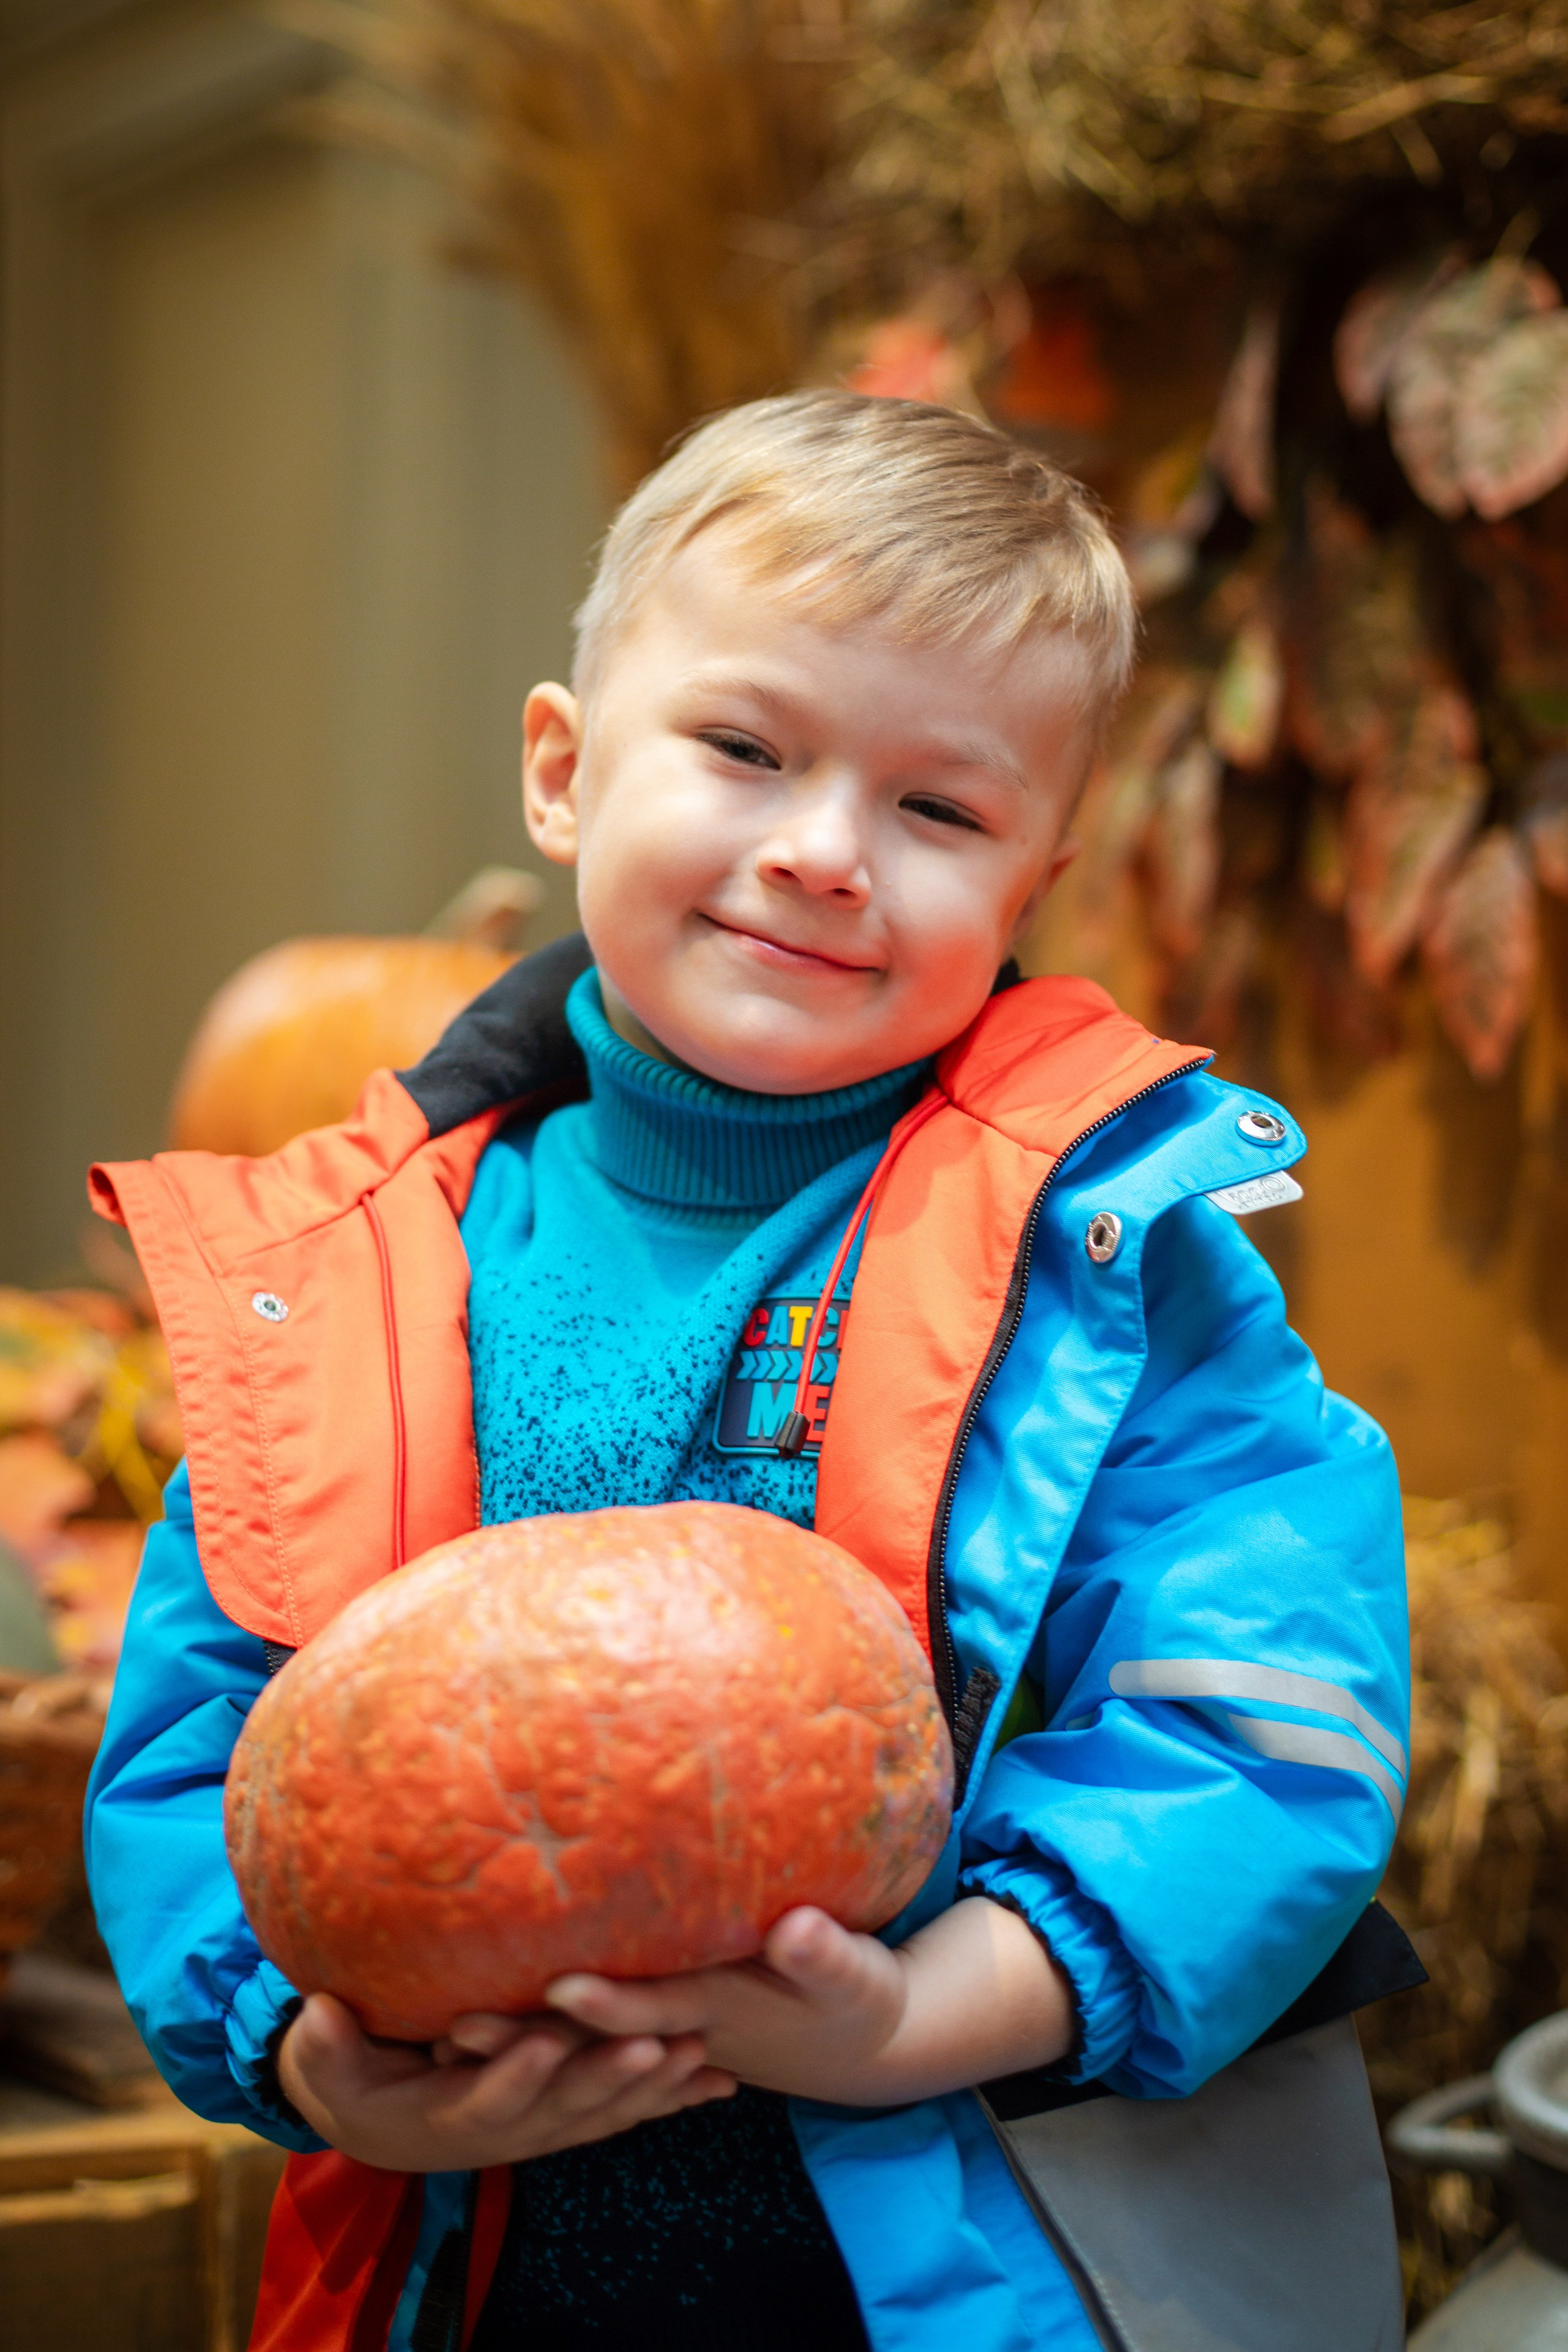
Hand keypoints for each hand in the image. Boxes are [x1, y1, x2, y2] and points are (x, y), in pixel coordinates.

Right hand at [275, 1992, 735, 2170]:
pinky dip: (673, 2098)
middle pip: (563, 2108)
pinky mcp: (570, 2111)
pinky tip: (723, 2082)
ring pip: (605, 2110)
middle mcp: (508, 2127)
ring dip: (653, 2087)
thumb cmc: (354, 2077)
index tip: (541, 2045)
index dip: (514, 2076)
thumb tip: (319, 2012)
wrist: (383, 2120)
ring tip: (700, 2055)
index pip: (486, 2100)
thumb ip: (329, 2044)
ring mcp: (545, 2124)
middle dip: (607, 2077)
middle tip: (651, 2044)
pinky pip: (627, 2108)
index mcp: (449, 2114)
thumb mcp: (329, 2064)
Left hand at [450, 1896, 1074, 2109]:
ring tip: (442, 2029)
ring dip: (517, 2039)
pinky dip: (544, 2037)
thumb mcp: (855, 1979)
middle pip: (589, 2037)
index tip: (552, 1987)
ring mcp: (666, 2036)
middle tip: (449, 2025)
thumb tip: (796, 1927)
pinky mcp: (664, 2029)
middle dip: (522, 2037)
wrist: (862, 2045)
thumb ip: (824, 1955)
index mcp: (717, 2013)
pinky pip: (593, 2037)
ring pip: (577, 2042)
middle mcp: (677, 2030)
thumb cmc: (861, 2000)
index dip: (602, 2004)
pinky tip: (486, 2020)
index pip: (648, 2008)